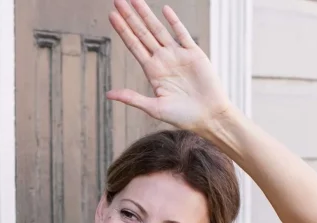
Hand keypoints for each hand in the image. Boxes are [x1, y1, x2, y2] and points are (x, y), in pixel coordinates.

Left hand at [107, 0, 235, 134]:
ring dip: (147, 14)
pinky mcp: (194, 54)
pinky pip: (182, 34)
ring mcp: (178, 55)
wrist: (209, 116)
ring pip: (159, 29)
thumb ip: (132, 98)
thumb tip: (108, 94)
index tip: (112, 16)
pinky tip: (165, 10)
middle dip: (130, 17)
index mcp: (152, 71)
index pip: (133, 45)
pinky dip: (174, 21)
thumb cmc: (183, 117)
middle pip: (142, 33)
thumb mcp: (154, 107)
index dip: (123, 31)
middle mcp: (163, 60)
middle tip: (117, 0)